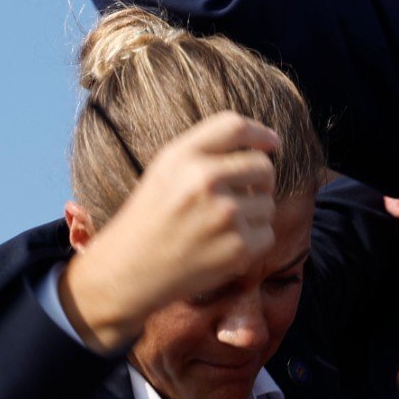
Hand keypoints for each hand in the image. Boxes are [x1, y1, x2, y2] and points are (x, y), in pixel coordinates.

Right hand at [58, 111, 280, 352]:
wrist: (127, 272)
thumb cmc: (151, 217)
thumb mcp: (165, 169)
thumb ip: (207, 150)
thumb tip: (268, 144)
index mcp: (182, 156)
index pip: (235, 126)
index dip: (260, 133)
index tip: (271, 142)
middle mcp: (204, 180)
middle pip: (263, 166)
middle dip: (260, 180)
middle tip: (242, 195)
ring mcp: (224, 214)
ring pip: (267, 203)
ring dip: (252, 215)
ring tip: (219, 227)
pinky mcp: (237, 247)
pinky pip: (266, 233)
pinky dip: (252, 242)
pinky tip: (223, 246)